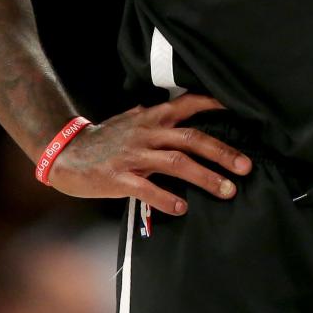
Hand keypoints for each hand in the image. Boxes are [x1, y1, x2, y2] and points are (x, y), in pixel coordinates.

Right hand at [47, 93, 252, 214]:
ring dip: (205, 177)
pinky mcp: (119, 177)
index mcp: (152, 117)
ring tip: (227, 191)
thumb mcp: (132, 120)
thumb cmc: (105, 138)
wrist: (66, 153)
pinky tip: (182, 208)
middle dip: (221, 152)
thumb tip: (179, 108)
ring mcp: (133, 154)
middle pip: (191, 138)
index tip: (241, 111)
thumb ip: (156, 116)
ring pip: (176, 163)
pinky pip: (146, 188)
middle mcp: (147, 132)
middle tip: (246, 167)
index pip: (188, 104)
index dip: (214, 106)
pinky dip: (166, 198)